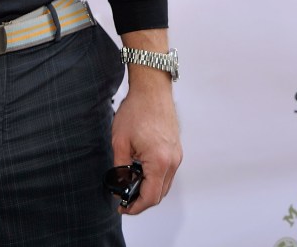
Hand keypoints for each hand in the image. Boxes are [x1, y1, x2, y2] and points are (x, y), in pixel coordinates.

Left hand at [111, 31, 181, 214]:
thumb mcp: (120, 140)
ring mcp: (176, 155)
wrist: (152, 88)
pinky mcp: (176, 149)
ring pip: (164, 183)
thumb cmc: (137, 109)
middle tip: (124, 198)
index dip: (135, 206)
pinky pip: (167, 171)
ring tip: (129, 183)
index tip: (123, 207)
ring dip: (148, 187)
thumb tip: (119, 184)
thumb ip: (120, 166)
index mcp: (159, 162)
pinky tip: (140, 169)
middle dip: (141, 199)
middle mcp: (172, 161)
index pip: (150, 196)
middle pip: (159, 193)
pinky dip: (155, 176)